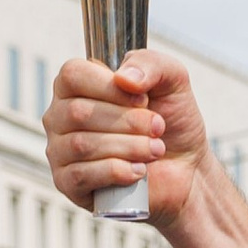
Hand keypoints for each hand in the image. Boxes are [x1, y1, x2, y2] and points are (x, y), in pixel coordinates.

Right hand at [46, 49, 208, 220]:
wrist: (186, 171)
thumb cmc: (172, 122)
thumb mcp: (172, 80)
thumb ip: (150, 64)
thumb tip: (123, 78)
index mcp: (77, 86)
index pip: (73, 75)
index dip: (110, 88)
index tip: (143, 100)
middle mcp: (61, 116)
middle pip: (78, 112)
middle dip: (128, 121)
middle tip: (158, 128)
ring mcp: (61, 151)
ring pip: (82, 145)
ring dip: (128, 147)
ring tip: (156, 150)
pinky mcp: (69, 184)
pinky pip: (81, 175)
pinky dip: (116, 172)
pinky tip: (139, 171)